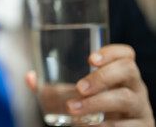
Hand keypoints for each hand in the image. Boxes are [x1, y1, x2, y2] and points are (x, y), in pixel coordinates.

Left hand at [26, 44, 154, 126]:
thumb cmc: (96, 108)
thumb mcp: (79, 96)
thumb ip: (54, 87)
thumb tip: (30, 78)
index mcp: (121, 74)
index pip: (126, 53)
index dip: (111, 51)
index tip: (90, 59)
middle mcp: (135, 86)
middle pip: (128, 69)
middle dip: (101, 77)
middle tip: (78, 88)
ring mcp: (140, 107)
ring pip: (126, 98)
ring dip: (96, 103)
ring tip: (72, 109)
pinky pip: (126, 126)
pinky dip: (104, 126)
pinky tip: (87, 126)